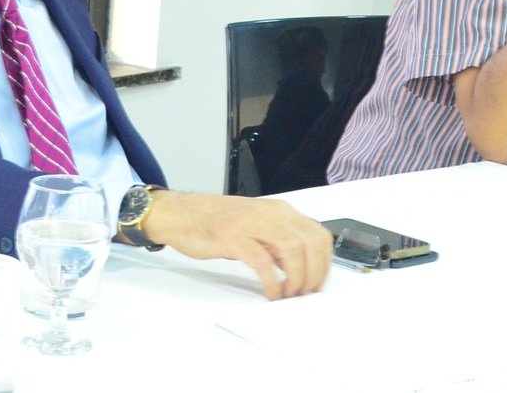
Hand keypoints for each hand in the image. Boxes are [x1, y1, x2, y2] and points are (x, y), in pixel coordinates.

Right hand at [144, 192, 332, 299]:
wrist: (182, 214)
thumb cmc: (218, 222)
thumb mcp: (257, 227)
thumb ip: (278, 243)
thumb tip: (301, 267)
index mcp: (280, 211)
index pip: (318, 233)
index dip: (324, 262)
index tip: (319, 282)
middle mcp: (270, 213)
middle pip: (310, 242)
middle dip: (314, 272)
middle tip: (306, 292)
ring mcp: (252, 223)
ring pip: (292, 249)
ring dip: (296, 277)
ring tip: (289, 294)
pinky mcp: (233, 236)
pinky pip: (262, 260)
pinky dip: (272, 280)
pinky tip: (271, 292)